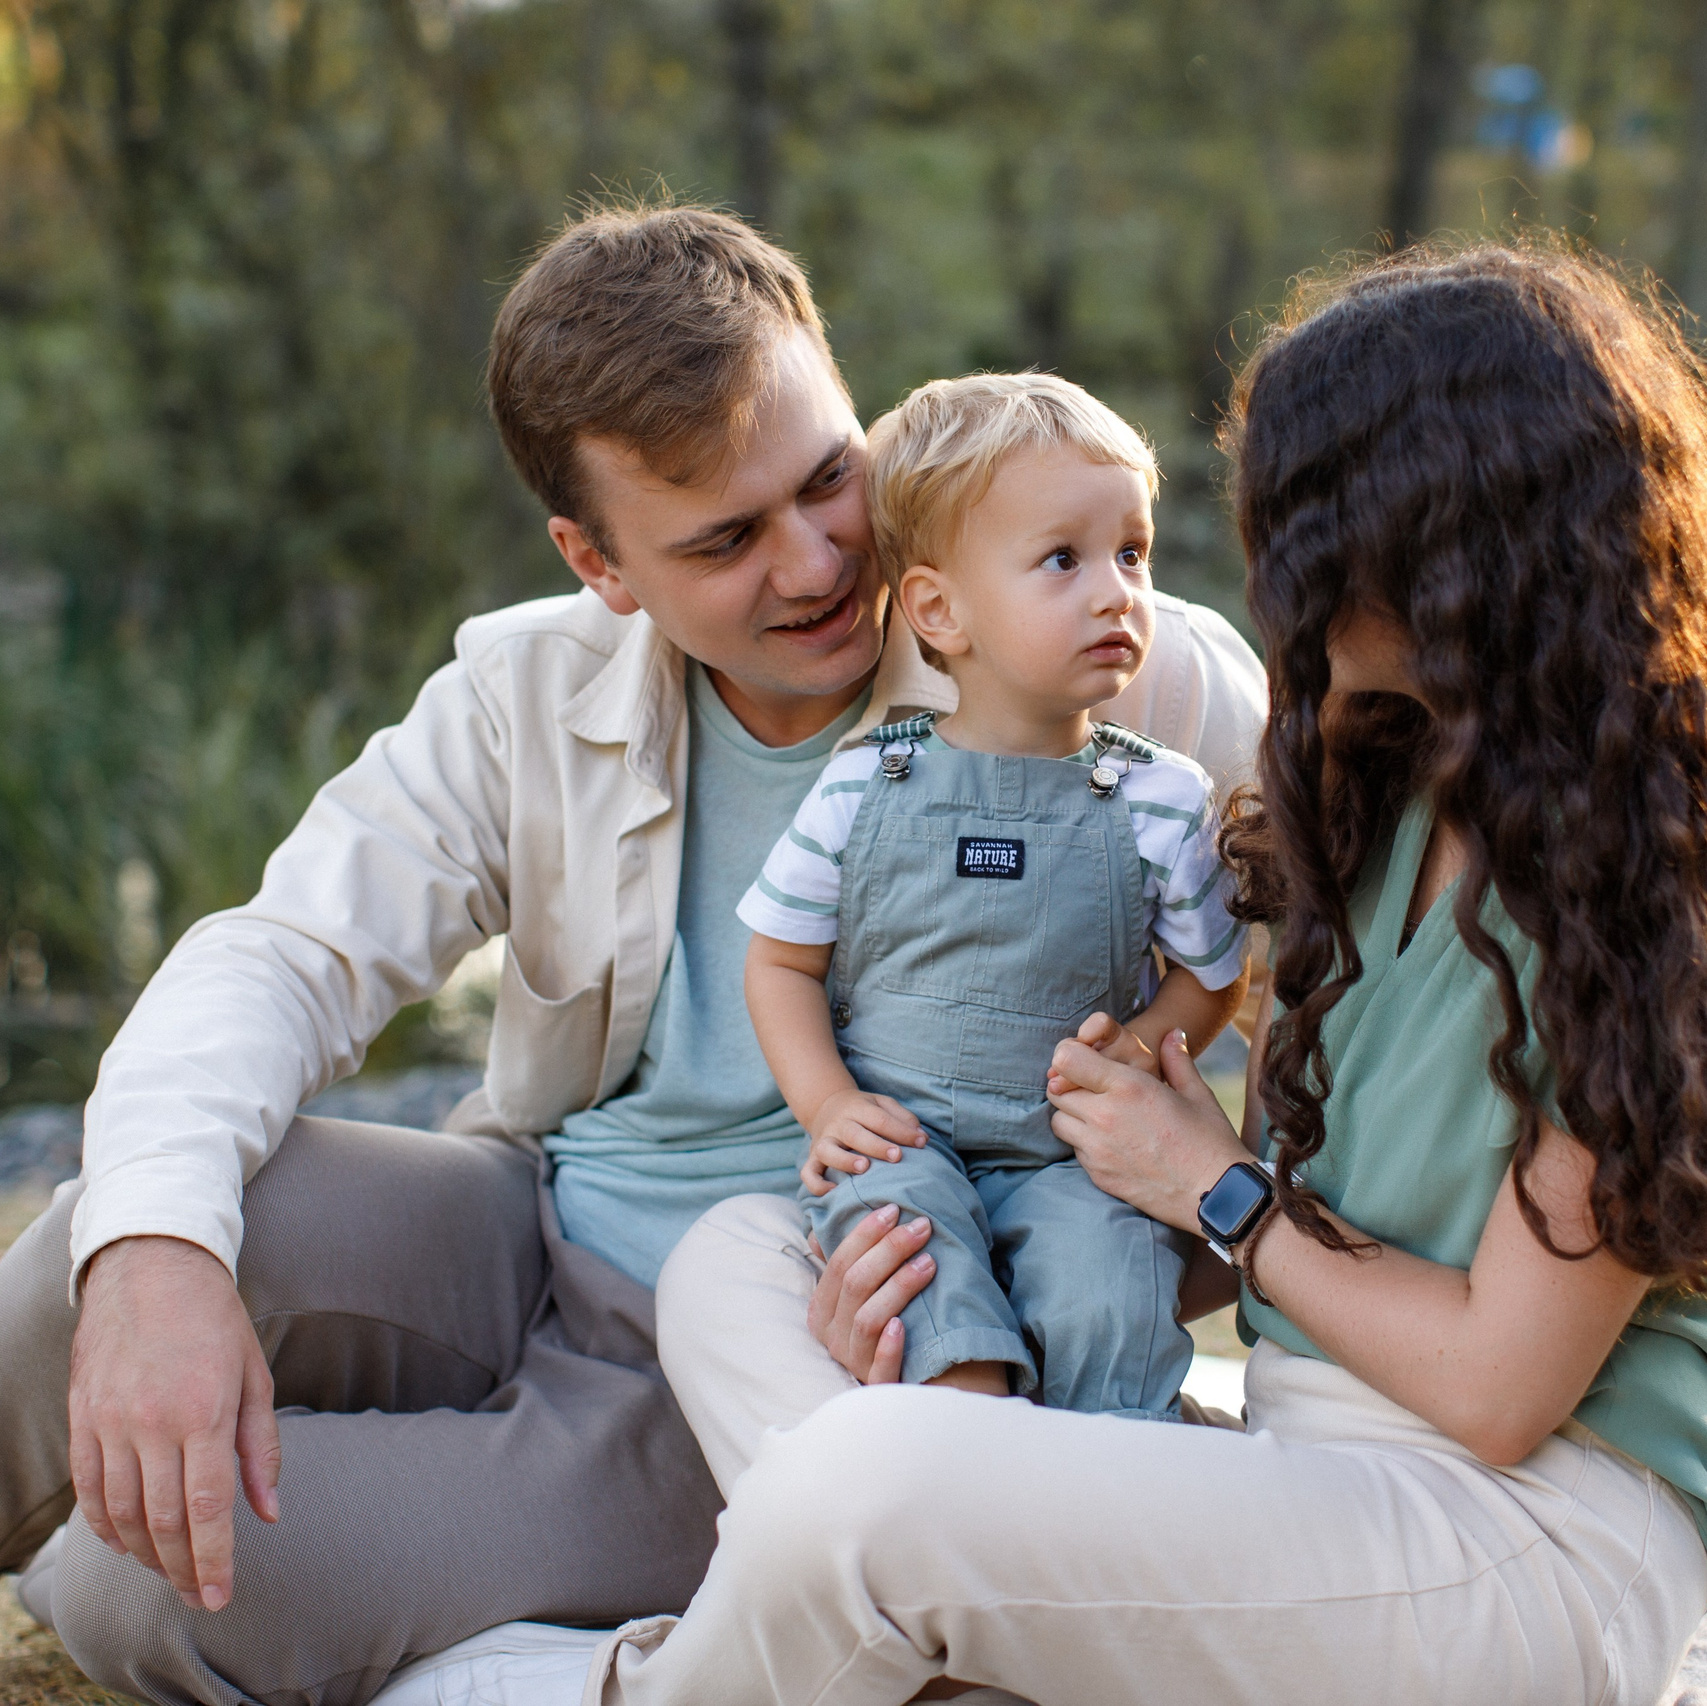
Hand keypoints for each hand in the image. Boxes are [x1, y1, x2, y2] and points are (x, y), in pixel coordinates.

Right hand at [69, 1236, 279, 1611]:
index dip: (214, 1560)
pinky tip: (127, 1542)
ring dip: (146, 1554)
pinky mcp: (83, 1418)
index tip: (222, 1595)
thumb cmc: (215, 1320)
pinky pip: (88, 1489)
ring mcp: (109, 1422)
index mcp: (204, 1410)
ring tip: (171, 1571)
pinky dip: (106, 1526)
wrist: (151, 1268)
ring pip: (122, 1514)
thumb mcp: (254, 1374)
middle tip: (201, 1596)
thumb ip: (261, 1448)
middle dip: (183, 1570)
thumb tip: (267, 1513)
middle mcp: (152, 1422)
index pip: (206, 1509)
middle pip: (163, 1522)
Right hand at [801, 1090, 924, 1195]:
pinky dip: (817, 1184)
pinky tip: (833, 1192)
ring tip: (865, 1168)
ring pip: (828, 1151)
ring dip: (845, 1160)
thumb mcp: (882, 1104)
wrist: (825, 1106)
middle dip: (877, 1146)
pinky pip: (808, 1173)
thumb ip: (902, 1117)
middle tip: (897, 1156)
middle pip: (855, 1134)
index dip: (901, 1131)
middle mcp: (838, 1124)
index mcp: (857, 1108)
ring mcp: (823, 1141)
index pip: (880, 1119)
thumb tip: (921, 1137)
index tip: (922, 1143)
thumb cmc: (863, 1111)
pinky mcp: (811, 1158)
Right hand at [806, 1203, 936, 1381]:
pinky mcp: (878, 1387)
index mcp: (823, 1310)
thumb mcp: (862, 1295)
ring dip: (898, 1287)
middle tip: (922, 1227)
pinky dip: (890, 1346)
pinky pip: (880, 1368)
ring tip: (929, 1262)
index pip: (838, 1263)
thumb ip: (850, 1260)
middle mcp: (832, 1337)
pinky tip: (903, 1325)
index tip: (895, 1209)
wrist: (912, 1383)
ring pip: (868, 1319)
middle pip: (855, 1284)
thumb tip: (825, 1207)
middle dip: (889, 1250)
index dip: (865, 1234)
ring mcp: (853, 1363)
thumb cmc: (885, 1327)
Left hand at [1047, 1028, 1246, 1231]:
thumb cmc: (1211, 1141)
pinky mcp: (1098, 1175)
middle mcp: (1105, 1116)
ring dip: (1072, 1116)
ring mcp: (1098, 1149)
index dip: (1070, 1056)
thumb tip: (1172, 1033)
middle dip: (1069, 1086)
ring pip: (1059, 1122)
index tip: (1084, 1060)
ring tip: (1102, 1117)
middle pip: (1056, 1091)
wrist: (1217, 1196)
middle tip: (1094, 1089)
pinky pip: (1075, 1151)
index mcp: (1129, 1086)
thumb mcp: (1197, 1094)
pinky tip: (1112, 1143)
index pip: (1066, 1059)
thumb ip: (1177, 1060)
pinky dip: (1084, 1144)